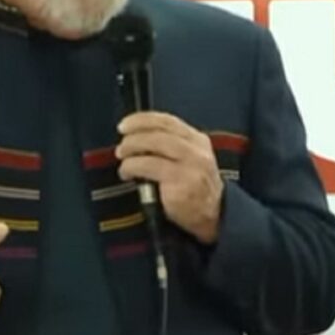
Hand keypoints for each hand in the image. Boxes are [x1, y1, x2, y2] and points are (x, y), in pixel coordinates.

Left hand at [116, 112, 224, 244]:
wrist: (213, 215)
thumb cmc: (194, 187)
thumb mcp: (190, 159)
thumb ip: (169, 145)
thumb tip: (135, 136)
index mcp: (197, 140)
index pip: (167, 121)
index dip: (141, 120)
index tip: (124, 124)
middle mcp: (196, 149)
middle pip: (159, 131)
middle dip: (134, 135)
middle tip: (121, 144)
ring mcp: (190, 165)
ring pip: (154, 144)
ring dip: (131, 148)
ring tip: (122, 157)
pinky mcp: (180, 181)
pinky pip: (148, 166)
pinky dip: (131, 166)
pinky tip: (127, 172)